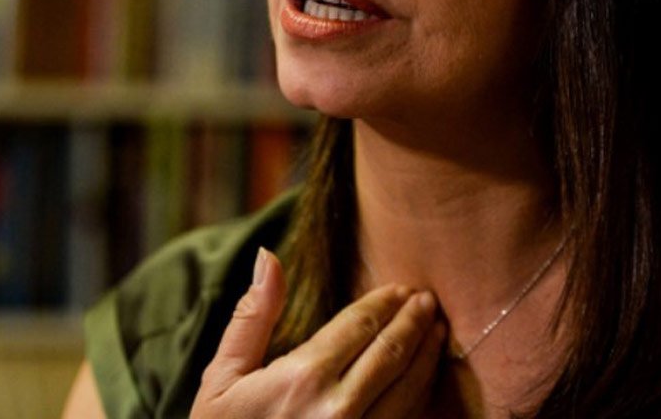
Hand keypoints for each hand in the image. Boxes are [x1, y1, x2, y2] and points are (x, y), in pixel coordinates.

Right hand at [190, 248, 444, 418]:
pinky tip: (423, 380)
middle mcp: (339, 409)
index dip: (383, 303)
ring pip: (409, 391)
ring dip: (427, 357)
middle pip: (392, 353)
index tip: (400, 287)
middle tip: (427, 300)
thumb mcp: (223, 376)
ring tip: (437, 332)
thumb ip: (253, 315)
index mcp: (303, 378)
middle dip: (414, 321)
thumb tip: (268, 256)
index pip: (359, 326)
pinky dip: (421, 397)